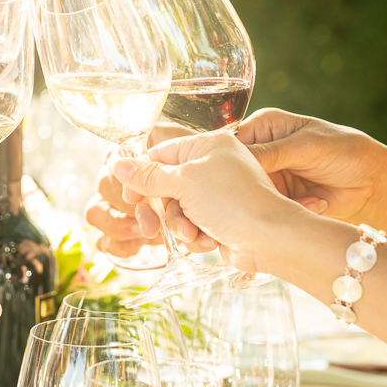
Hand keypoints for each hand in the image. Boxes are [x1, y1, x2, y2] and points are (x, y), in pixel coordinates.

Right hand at [111, 132, 296, 271]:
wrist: (269, 238)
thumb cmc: (232, 201)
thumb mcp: (184, 182)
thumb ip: (148, 175)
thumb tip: (117, 166)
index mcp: (207, 145)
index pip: (160, 153)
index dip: (141, 176)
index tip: (130, 196)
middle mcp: (212, 166)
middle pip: (165, 185)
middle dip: (161, 208)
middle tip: (149, 225)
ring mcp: (217, 194)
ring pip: (176, 209)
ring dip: (179, 225)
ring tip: (193, 233)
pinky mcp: (220, 219)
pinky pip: (192, 225)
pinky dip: (196, 235)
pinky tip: (210, 241)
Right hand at [236, 108, 386, 222]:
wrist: (374, 182)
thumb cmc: (344, 150)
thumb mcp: (305, 147)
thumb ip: (268, 154)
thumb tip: (228, 162)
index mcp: (263, 127)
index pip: (230, 144)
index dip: (227, 163)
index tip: (238, 179)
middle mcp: (261, 152)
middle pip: (237, 174)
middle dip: (256, 188)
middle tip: (275, 196)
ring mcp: (269, 177)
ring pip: (252, 196)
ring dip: (279, 202)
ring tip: (309, 199)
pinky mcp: (279, 199)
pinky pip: (270, 211)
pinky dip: (293, 210)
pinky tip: (317, 203)